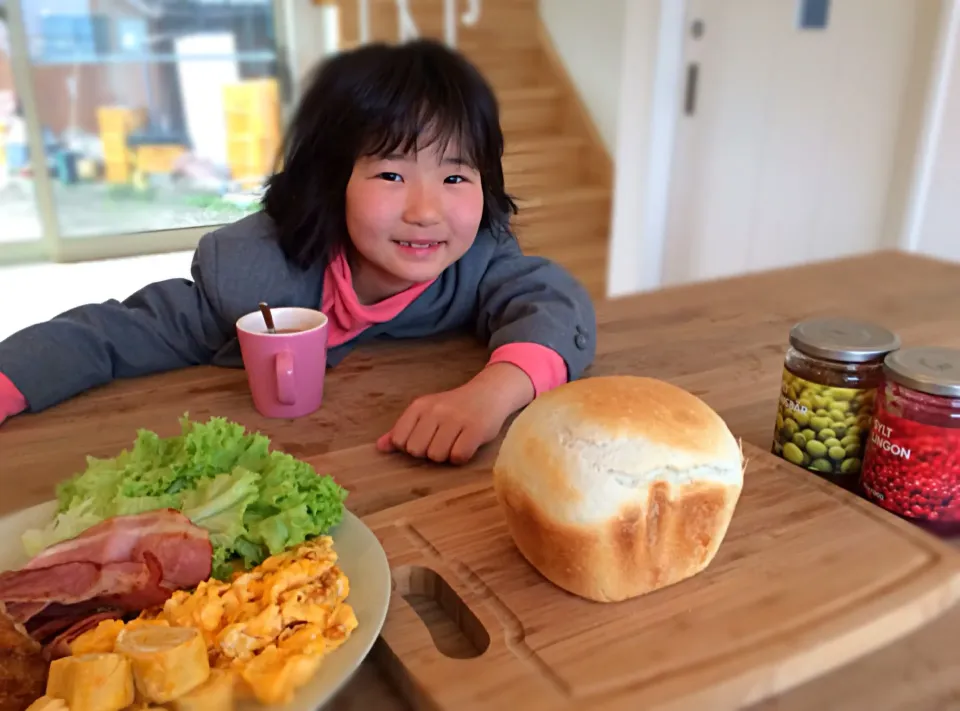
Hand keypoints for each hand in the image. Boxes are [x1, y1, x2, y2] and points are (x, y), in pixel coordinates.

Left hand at [376, 363, 534, 464]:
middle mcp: (435, 410)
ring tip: (456, 441)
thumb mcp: (426, 412)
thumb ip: (403, 429)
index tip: (425, 438)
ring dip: (446, 455)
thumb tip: (380, 447)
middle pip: (416, 451)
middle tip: (443, 440)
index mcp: (420, 405)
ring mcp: (456, 419)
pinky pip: (458, 457)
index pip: (400, 440)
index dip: (411, 446)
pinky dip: (461, 457)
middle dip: (428, 452)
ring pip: (437, 456)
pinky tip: (466, 445)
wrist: (491, 392)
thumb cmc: (455, 406)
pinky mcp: (475, 429)